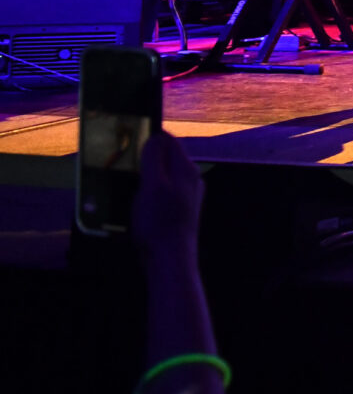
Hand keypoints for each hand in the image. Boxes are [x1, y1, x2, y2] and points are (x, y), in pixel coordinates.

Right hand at [131, 131, 202, 263]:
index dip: (149, 135)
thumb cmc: (160, 222)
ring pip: (162, 175)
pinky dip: (147, 191)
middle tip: (123, 159)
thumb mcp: (153, 186)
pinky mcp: (178, 210)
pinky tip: (134, 200)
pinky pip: (161, 192)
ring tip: (125, 179)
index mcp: (185, 169)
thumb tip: (156, 136)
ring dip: (144, 175)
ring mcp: (185, 195)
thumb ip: (154, 159)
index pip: (169, 141)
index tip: (129, 135)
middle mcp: (189, 179)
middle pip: (166, 157)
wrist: (169, 258)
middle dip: (145, 156)